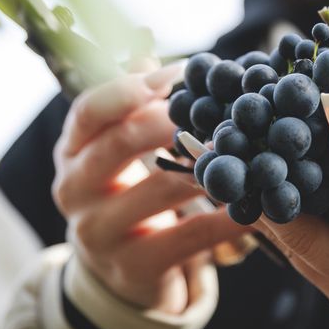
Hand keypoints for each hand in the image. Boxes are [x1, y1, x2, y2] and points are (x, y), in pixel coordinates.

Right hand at [52, 61, 250, 313]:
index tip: (180, 73)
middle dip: (174, 118)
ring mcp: (99, 233)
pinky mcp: (133, 268)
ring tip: (249, 147)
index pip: (89, 110)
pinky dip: (228, 216)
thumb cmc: (128, 191)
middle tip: (218, 107)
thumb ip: (132, 105)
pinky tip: (257, 203)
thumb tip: (145, 54)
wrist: (120, 273)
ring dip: (210, 164)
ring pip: (162, 187)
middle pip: (121, 141)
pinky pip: (190, 235)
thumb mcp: (119, 149)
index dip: (134, 87)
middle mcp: (74, 189)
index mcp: (72, 151)